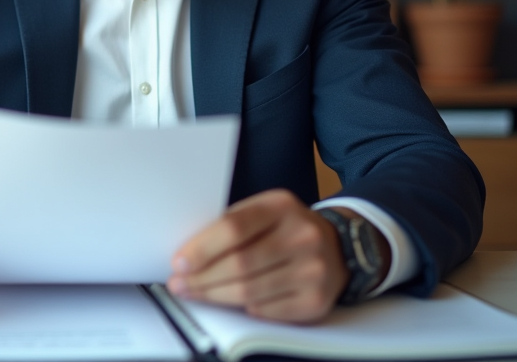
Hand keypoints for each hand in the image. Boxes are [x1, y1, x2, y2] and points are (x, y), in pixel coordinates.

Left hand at [167, 189, 354, 322]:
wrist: (337, 246)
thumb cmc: (286, 228)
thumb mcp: (263, 211)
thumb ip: (231, 225)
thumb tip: (189, 254)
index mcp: (281, 206)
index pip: (233, 228)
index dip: (201, 248)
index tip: (179, 262)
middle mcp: (301, 236)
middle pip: (239, 263)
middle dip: (202, 278)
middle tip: (180, 284)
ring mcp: (312, 269)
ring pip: (250, 291)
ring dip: (215, 296)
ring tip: (196, 293)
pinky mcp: (316, 299)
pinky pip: (267, 310)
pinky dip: (244, 308)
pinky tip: (232, 301)